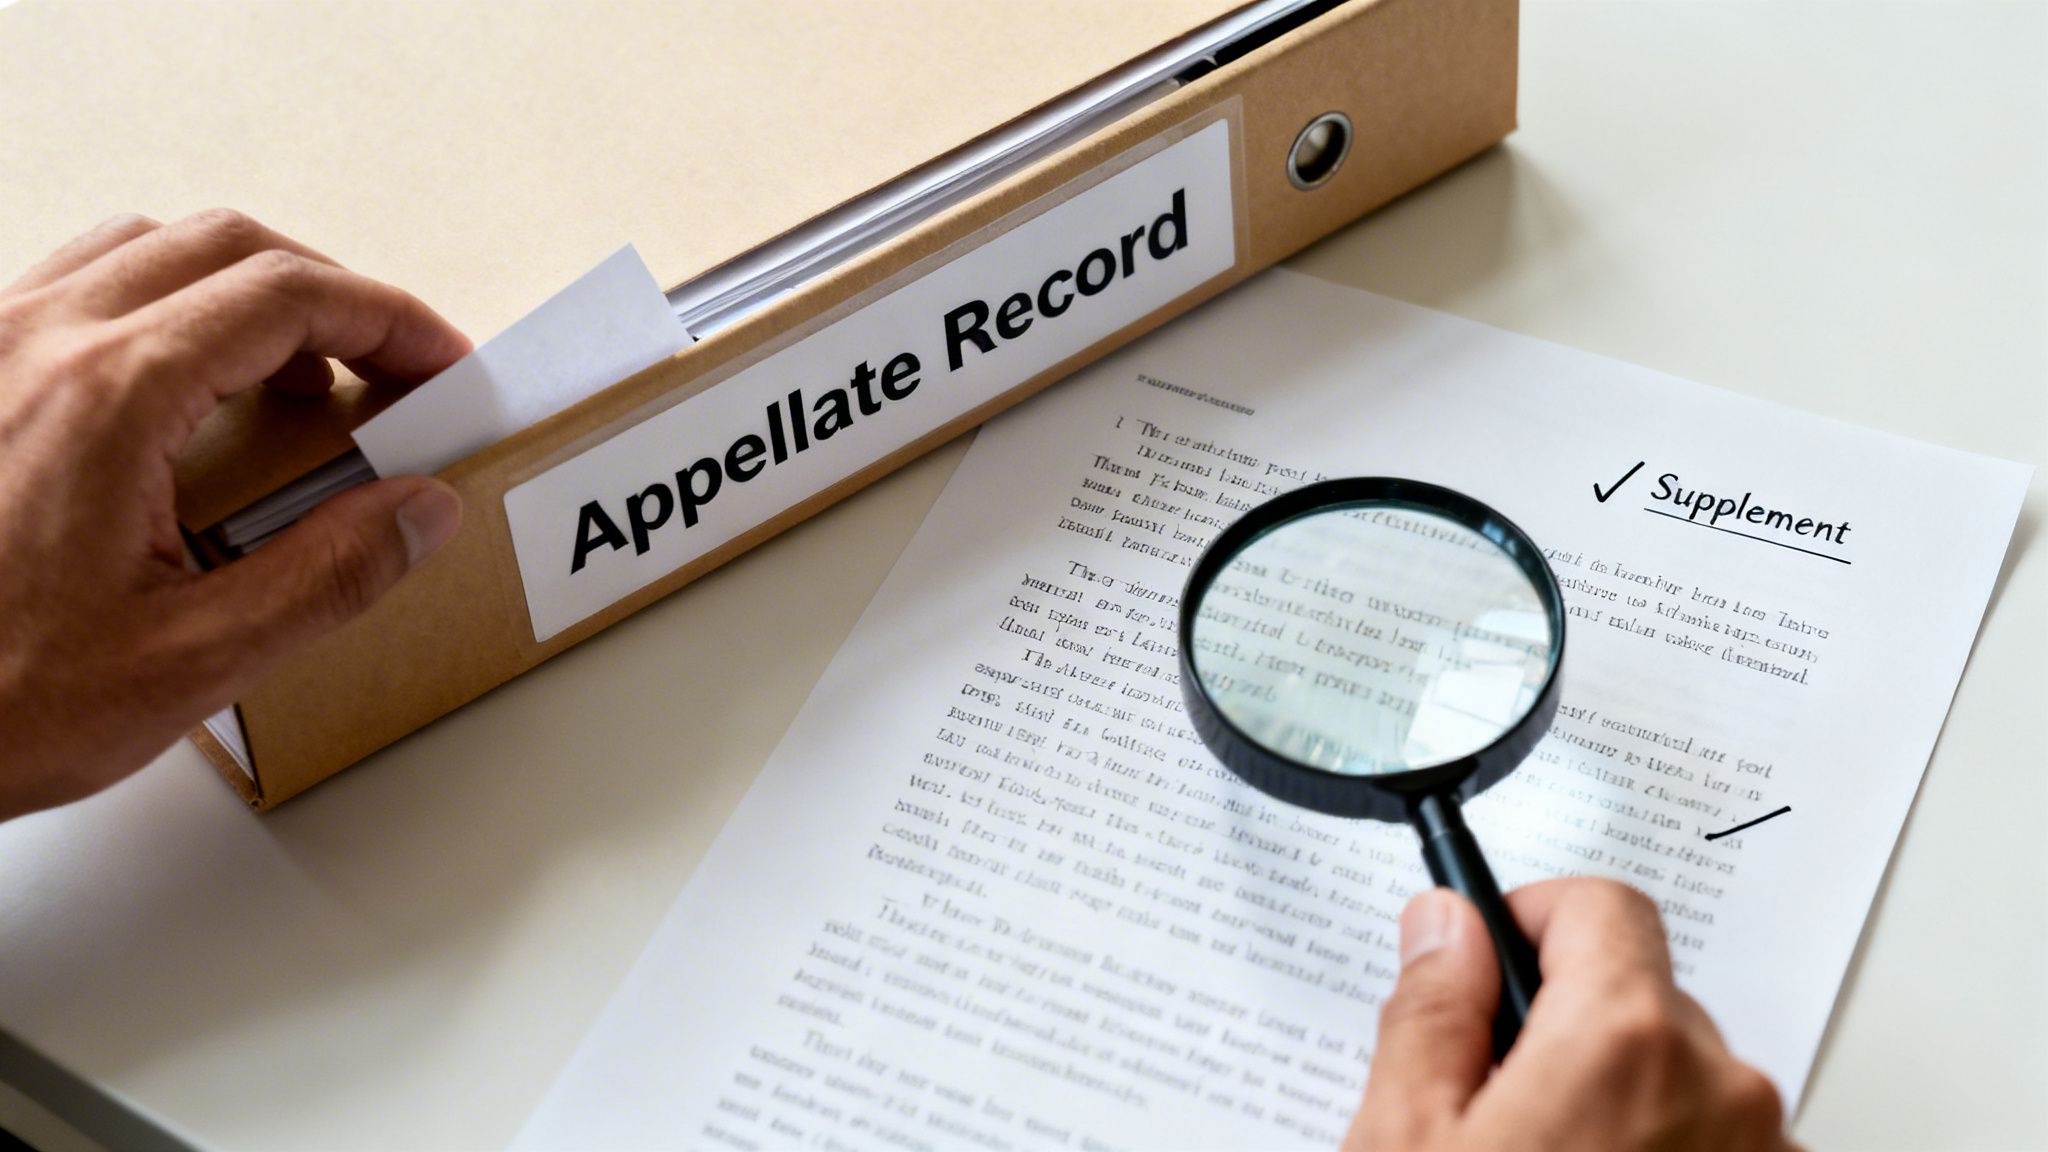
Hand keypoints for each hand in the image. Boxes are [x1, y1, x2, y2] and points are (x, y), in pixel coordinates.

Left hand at [0, 211, 471, 819]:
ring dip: (244, 291)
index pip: (287, 297)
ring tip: (296, 376)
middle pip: (226, 246)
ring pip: (146, 248)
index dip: (389, 319)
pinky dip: (163, 306)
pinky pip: (78, 286)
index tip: (438, 363)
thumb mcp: (190, 660)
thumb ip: (328, 576)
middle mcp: (37, 343)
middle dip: (332, 294)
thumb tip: (421, 512)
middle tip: (390, 368)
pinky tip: (188, 388)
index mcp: (107, 396)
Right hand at [1347, 878, 1793, 1151]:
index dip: (1532, 920)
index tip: (1490, 961)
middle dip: (1570, 1027)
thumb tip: (1444, 925)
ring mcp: (1764, 1149)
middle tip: (1498, 1103)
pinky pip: (1720, 1137)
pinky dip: (1668, 1147)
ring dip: (1624, 1097)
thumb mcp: (1407, 1139)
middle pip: (1641, 995)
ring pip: (1682, 1075)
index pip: (1601, 904)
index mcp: (1624, 1044)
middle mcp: (1723, 1088)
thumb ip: (1429, 1014)